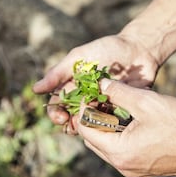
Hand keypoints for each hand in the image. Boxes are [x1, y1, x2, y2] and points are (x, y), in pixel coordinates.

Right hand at [32, 35, 159, 128]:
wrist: (139, 49)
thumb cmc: (107, 48)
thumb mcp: (80, 57)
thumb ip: (58, 72)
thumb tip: (36, 89)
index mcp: (74, 86)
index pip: (59, 105)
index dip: (56, 113)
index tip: (60, 117)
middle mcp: (86, 98)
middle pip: (73, 117)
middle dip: (71, 124)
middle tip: (73, 127)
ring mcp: (103, 105)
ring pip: (91, 123)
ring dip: (88, 128)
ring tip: (89, 128)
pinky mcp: (120, 110)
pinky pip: (111, 123)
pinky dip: (106, 127)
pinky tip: (106, 127)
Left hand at [76, 78, 175, 176]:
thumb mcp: (147, 102)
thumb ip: (120, 92)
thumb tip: (102, 84)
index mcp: (119, 152)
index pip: (86, 131)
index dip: (84, 110)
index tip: (91, 94)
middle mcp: (123, 166)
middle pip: (95, 140)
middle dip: (95, 118)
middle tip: (103, 98)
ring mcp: (134, 170)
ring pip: (109, 146)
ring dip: (108, 127)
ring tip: (117, 106)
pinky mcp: (145, 168)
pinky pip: (123, 151)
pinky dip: (121, 136)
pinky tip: (132, 120)